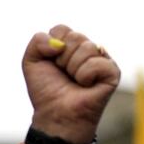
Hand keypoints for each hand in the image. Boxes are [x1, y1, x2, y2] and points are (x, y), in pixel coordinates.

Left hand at [22, 25, 119, 143]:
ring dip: (72, 68)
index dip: (50, 47)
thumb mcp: (31, 62)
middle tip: (63, 74)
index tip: (51, 64)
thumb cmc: (46, 90)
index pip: (61, 29)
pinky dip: (85, 75)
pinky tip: (86, 85)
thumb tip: (59, 43)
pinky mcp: (113, 72)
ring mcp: (102, 59)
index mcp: (70, 45)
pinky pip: (97, 62)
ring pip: (86, 47)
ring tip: (74, 81)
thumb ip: (38, 41)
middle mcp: (88, 50)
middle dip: (61, 58)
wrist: (55, 114)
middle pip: (74, 36)